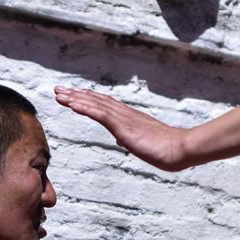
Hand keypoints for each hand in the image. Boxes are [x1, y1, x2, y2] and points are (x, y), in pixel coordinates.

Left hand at [54, 87, 189, 170]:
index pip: (104, 105)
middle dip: (76, 95)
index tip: (72, 95)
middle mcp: (125, 114)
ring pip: (96, 105)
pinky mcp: (124, 127)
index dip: (87, 99)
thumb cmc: (166, 149)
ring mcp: (124, 119)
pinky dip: (86, 108)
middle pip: (97, 101)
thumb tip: (120, 139)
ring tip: (60, 95)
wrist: (180, 149)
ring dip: (76, 99)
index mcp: (129, 118)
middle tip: (58, 90)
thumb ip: (131, 139)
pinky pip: (101, 115)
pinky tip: (73, 105)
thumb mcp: (143, 144)